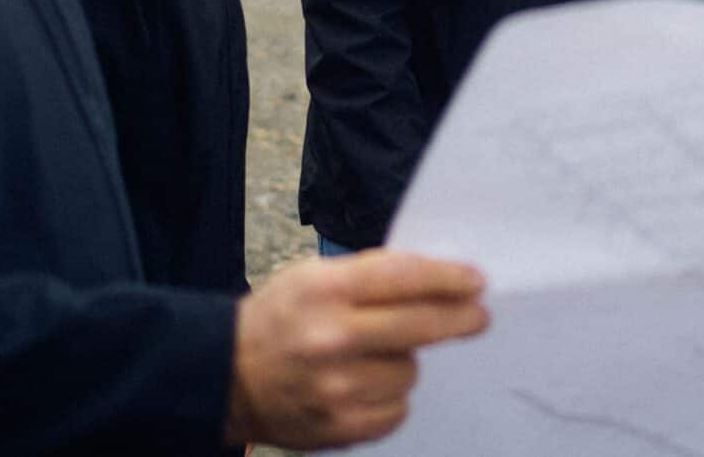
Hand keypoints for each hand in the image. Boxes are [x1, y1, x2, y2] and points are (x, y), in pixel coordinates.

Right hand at [225, 250, 488, 448]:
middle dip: (458, 319)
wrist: (225, 375)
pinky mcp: (338, 428)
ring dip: (405, 363)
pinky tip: (367, 386)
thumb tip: (436, 280)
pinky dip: (390, 398)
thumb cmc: (278, 317)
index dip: (448, 279)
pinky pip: (396, 411)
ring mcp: (336, 388)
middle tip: (478, 316)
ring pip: (410, 372)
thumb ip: (370, 275)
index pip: (405, 277)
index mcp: (327, 290)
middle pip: (420, 326)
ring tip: (376, 357)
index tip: (476, 281)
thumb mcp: (314, 275)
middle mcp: (332, 338)